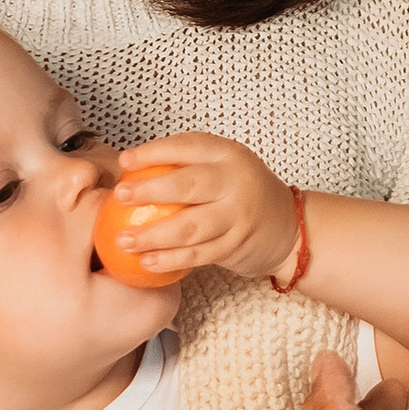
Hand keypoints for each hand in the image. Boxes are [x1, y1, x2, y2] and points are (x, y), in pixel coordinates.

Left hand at [108, 132, 299, 283]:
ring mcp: (238, 216)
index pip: (186, 146)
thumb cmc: (241, 193)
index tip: (124, 161)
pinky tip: (147, 262)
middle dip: (148, 190)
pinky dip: (171, 260)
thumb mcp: (224, 168)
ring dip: (153, 235)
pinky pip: (198, 255)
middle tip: (119, 196)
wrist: (289, 226)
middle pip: (186, 185)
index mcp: (228, 154)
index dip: (152, 152)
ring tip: (123, 241)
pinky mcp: (236, 246)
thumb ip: (189, 166)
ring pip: (189, 226)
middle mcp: (236, 182)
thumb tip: (130, 170)